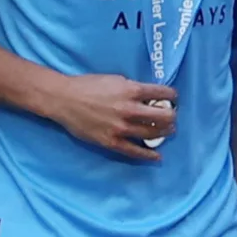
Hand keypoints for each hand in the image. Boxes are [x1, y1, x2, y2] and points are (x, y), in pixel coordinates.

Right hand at [41, 74, 173, 159]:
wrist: (64, 99)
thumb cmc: (89, 86)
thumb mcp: (117, 80)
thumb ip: (135, 89)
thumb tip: (151, 97)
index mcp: (132, 91)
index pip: (164, 94)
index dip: (172, 96)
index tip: (173, 99)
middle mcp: (129, 109)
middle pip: (164, 116)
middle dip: (172, 116)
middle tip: (172, 116)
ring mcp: (120, 127)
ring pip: (153, 133)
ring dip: (164, 132)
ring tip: (168, 131)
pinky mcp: (110, 141)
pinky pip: (134, 151)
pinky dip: (148, 154)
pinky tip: (157, 156)